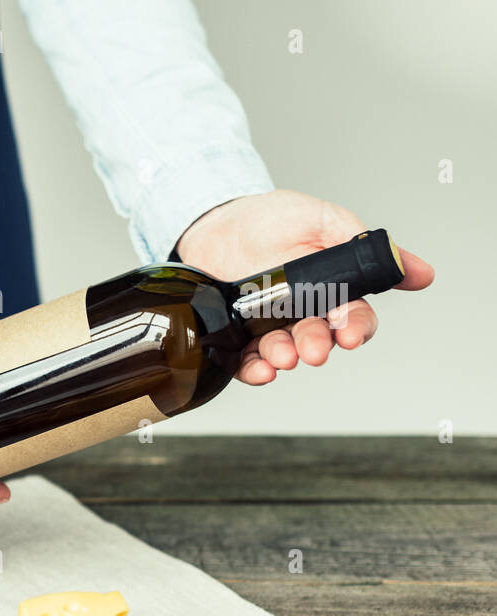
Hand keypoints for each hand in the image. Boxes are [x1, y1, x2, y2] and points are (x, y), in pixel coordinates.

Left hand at [175, 189, 433, 383]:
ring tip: (283, 355)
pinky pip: (246, 361)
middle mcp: (302, 313)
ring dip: (286, 357)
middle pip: (319, 338)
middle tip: (314, 348)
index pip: (353, 318)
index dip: (355, 328)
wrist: (219, 220)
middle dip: (317, 345)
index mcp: (331, 290)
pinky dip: (255, 370)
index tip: (350, 335)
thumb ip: (364, 247)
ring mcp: (268, 325)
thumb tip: (421, 273)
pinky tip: (262, 369)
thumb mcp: (325, 222)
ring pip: (284, 352)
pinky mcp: (236, 333)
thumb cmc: (273, 219)